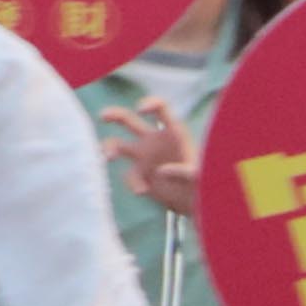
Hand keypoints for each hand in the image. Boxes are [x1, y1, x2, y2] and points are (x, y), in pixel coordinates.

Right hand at [97, 81, 205, 218]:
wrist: (196, 201)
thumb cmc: (202, 183)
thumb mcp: (199, 177)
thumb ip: (185, 172)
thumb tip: (161, 171)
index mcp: (173, 132)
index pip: (160, 109)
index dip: (150, 103)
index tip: (141, 109)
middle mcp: (154, 141)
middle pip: (129, 120)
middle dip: (114, 115)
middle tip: (102, 116)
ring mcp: (144, 157)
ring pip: (117, 144)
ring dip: (108, 148)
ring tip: (108, 156)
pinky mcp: (139, 174)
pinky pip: (128, 175)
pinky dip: (133, 183)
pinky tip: (143, 191)